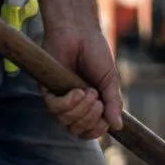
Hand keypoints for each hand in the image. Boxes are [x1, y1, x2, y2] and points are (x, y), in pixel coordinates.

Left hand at [41, 22, 123, 140]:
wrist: (79, 32)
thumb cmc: (96, 53)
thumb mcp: (110, 80)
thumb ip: (113, 103)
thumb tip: (117, 126)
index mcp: (90, 105)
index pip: (89, 131)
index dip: (97, 131)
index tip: (105, 121)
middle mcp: (74, 105)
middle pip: (77, 130)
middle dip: (90, 119)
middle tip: (97, 100)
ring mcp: (60, 98)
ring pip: (66, 121)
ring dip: (81, 110)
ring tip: (89, 91)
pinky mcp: (47, 90)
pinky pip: (54, 108)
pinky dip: (68, 103)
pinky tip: (77, 91)